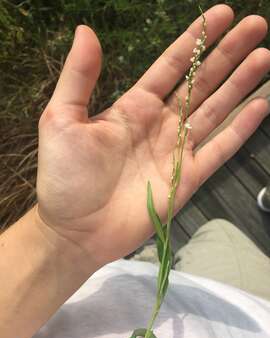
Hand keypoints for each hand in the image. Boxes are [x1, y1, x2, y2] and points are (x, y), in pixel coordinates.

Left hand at [37, 4, 269, 267]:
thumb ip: (78, 77)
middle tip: (257, 25)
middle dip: (228, 54)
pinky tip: (260, 105)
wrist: (77, 229)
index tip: (222, 14)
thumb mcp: (62, 120)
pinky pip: (220, 149)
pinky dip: (241, 128)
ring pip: (216, 110)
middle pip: (201, 82)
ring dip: (241, 84)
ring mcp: (177, 151)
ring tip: (264, 57)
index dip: (196, 39)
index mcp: (134, 106)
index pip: (171, 65)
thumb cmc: (66, 177)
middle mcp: (161, 124)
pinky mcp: (188, 178)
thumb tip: (86, 30)